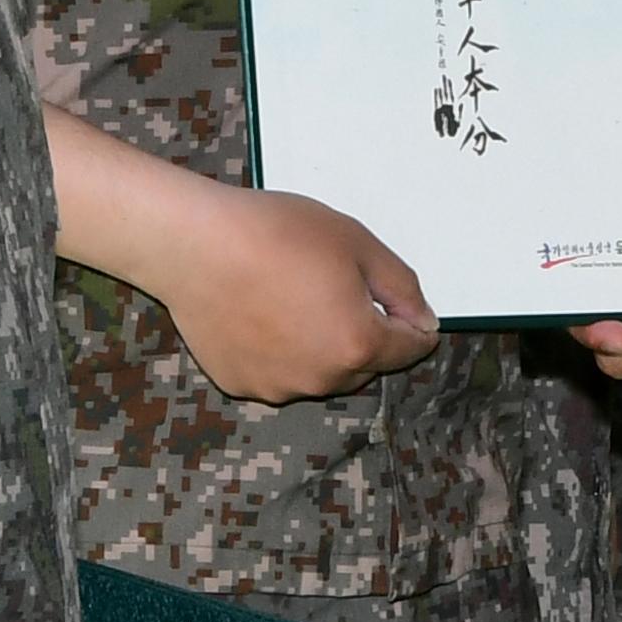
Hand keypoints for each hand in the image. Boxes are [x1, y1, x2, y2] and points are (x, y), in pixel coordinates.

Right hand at [171, 187, 443, 404]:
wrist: (196, 245)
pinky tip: (261, 314)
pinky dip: (281, 353)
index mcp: (357, 345)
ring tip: (294, 298)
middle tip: (337, 287)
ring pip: (321, 373)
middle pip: (364, 365)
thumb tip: (425, 322)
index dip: (414, 325)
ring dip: (323, 347)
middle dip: (364, 334)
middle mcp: (321, 380)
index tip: (403, 306)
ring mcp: (278, 388)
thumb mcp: (358, 243)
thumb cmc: (280, 234)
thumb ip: (402, 287)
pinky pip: (279, 373)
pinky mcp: (241, 385)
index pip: (409, 350)